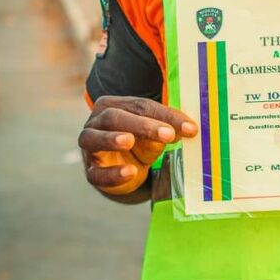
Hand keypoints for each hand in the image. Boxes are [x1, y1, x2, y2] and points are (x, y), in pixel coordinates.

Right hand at [78, 96, 197, 194]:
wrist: (121, 168)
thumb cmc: (139, 142)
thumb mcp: (154, 133)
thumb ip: (167, 129)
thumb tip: (189, 129)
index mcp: (113, 105)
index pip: (140, 106)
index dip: (165, 116)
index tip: (189, 128)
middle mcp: (96, 122)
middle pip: (115, 117)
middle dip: (142, 125)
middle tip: (167, 134)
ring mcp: (89, 146)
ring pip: (94, 138)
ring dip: (111, 139)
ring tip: (129, 141)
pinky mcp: (91, 172)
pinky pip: (97, 173)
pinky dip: (113, 173)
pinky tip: (130, 172)